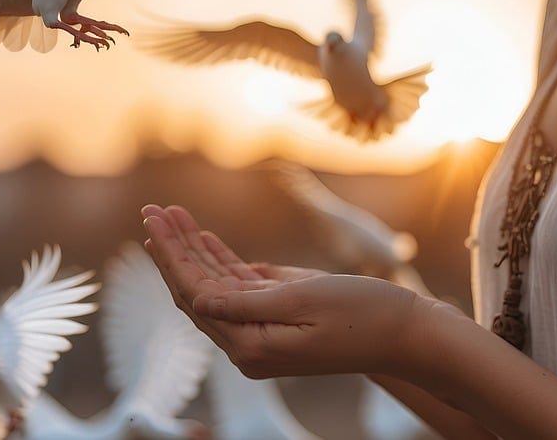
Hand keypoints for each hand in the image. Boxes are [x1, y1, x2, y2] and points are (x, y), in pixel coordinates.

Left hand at [141, 204, 419, 378]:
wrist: (407, 334)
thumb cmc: (363, 314)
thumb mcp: (303, 299)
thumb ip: (246, 301)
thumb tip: (197, 297)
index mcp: (251, 345)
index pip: (194, 294)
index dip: (170, 254)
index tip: (153, 220)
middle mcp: (250, 345)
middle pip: (196, 289)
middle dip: (172, 249)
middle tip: (150, 210)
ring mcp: (263, 333)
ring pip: (214, 286)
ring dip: (191, 250)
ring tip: (169, 215)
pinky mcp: (278, 320)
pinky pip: (239, 289)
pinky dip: (219, 261)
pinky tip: (202, 238)